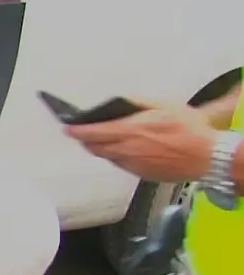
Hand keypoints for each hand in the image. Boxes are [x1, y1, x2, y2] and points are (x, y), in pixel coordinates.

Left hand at [64, 103, 215, 182]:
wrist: (207, 157)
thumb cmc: (189, 129)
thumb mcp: (164, 105)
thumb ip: (137, 102)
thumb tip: (118, 100)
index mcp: (129, 131)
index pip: (91, 132)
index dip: (76, 130)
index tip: (67, 127)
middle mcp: (126, 150)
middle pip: (94, 147)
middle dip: (85, 139)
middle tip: (81, 132)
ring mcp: (132, 164)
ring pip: (106, 156)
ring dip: (100, 147)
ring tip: (101, 138)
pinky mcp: (140, 173)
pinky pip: (120, 164)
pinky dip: (116, 155)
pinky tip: (124, 148)